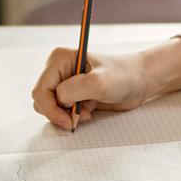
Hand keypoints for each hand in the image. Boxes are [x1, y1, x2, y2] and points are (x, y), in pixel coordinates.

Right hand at [30, 47, 158, 130]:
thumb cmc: (123, 76)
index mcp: (59, 59)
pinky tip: (88, 112)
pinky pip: (60, 111)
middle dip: (58, 113)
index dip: (50, 109)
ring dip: (65, 115)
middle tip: (79, 116)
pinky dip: (71, 116)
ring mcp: (65, 82)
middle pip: (42, 100)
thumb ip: (74, 90)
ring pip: (49, 107)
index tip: (68, 120)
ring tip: (86, 112)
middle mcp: (58, 69)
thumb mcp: (99, 83)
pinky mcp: (72, 94)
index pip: (41, 90)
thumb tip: (58, 99)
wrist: (140, 82)